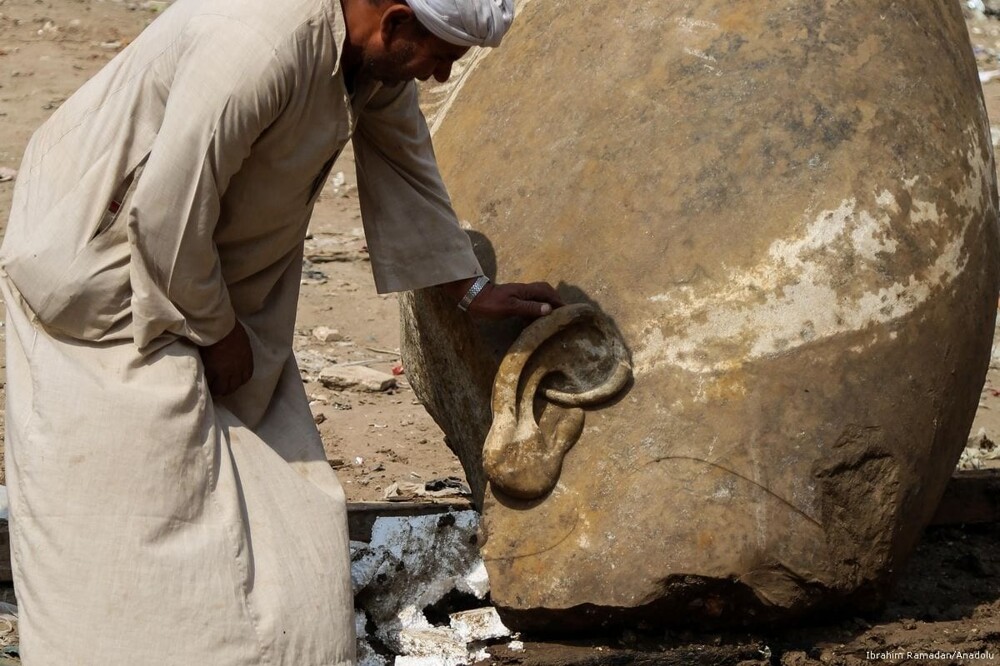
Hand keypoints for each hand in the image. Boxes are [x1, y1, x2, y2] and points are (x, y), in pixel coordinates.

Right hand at [198, 321, 253, 395]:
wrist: (218, 327)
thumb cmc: (231, 328)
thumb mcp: (242, 340)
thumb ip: (241, 350)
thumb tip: (236, 353)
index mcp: (246, 360)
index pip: (245, 377)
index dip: (239, 381)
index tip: (233, 381)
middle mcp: (237, 369)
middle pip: (233, 386)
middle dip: (227, 389)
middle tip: (221, 389)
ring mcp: (224, 371)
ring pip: (221, 388)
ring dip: (216, 390)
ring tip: (211, 389)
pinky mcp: (211, 370)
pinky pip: (209, 382)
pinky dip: (206, 384)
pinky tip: (203, 382)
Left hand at [446, 278, 564, 318]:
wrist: (472, 298)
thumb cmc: (490, 303)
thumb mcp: (510, 307)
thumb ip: (529, 308)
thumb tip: (549, 309)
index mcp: (526, 290)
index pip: (547, 293)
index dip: (558, 300)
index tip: (568, 309)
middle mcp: (524, 290)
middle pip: (544, 291)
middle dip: (555, 299)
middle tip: (562, 312)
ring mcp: (518, 294)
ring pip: (537, 297)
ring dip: (546, 304)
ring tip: (552, 316)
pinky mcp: (512, 300)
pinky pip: (529, 303)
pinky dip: (535, 309)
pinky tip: (533, 320)